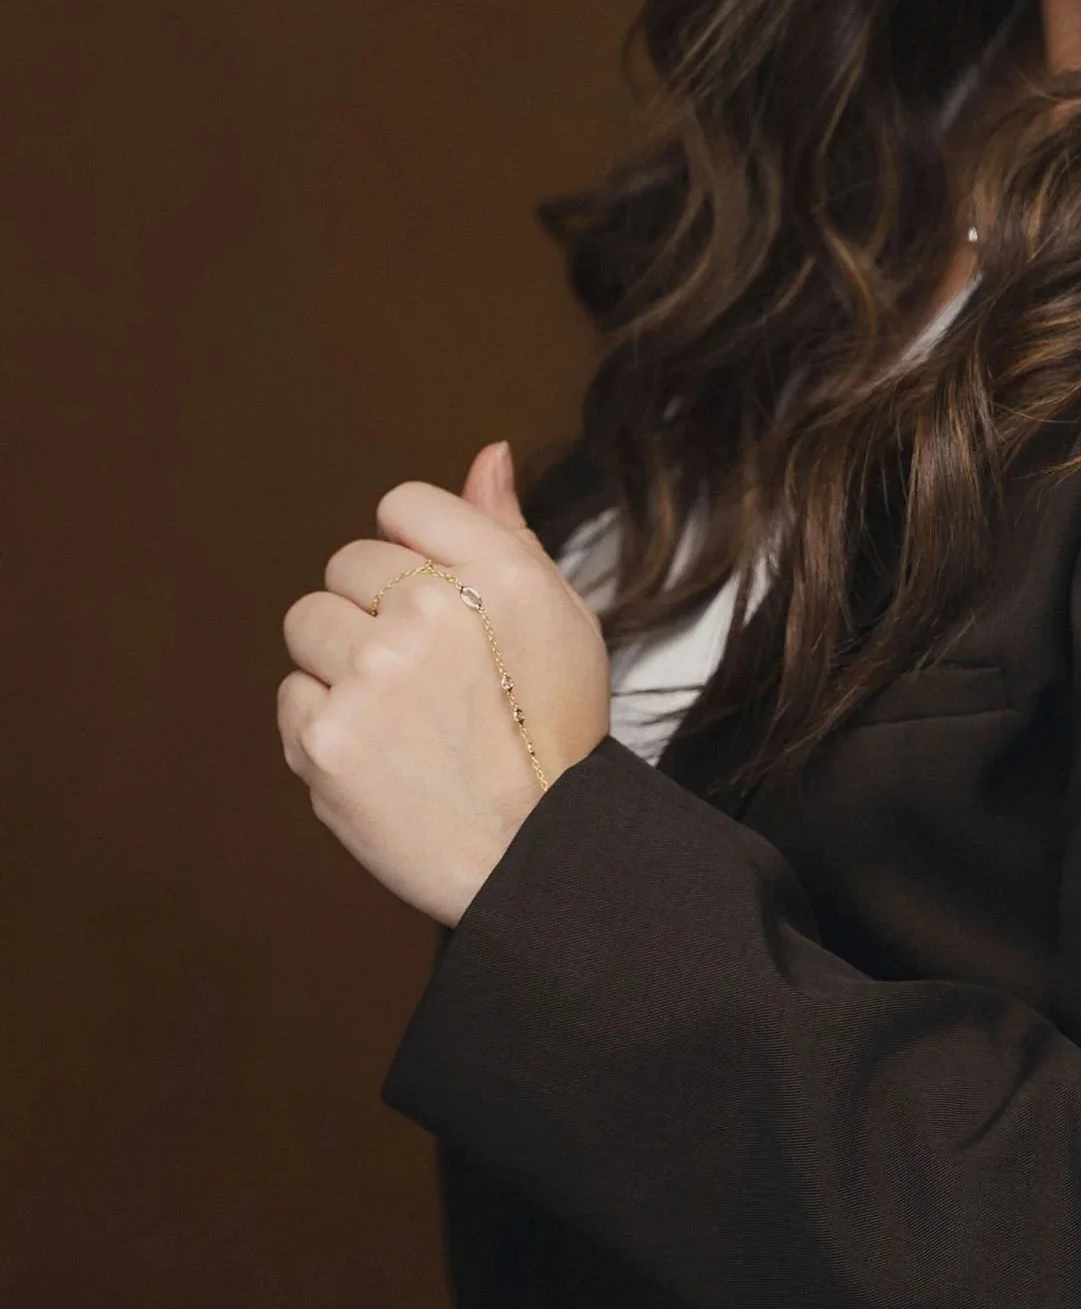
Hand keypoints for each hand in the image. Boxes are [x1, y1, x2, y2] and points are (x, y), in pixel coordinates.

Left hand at [278, 442, 611, 924]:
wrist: (533, 854)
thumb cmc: (550, 730)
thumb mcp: (558, 614)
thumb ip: (508, 529)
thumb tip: (488, 454)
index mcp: (498, 571)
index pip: (404, 505)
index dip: (417, 552)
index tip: (440, 600)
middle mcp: (430, 611)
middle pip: (348, 563)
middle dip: (375, 607)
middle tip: (425, 670)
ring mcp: (369, 675)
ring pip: (310, 623)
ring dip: (342, 660)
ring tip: (400, 711)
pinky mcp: (322, 738)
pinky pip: (294, 695)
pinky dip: (325, 721)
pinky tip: (381, 751)